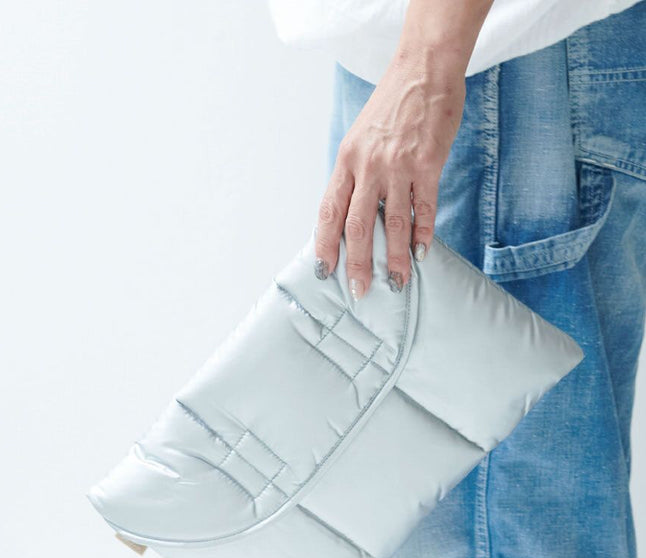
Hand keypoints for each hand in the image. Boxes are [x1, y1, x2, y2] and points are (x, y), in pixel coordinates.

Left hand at [314, 45, 465, 299]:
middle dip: (357, 263)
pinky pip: (424, 206)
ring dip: (395, 257)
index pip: (329, 212)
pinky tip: (422, 253)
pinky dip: (424, 233)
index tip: (324, 271)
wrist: (423, 71)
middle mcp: (368, 167)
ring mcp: (398, 166)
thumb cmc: (390, 107)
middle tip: (360, 291)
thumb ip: (354, 175)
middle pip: (357, 225)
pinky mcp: (428, 163)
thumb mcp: (358, 139)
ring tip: (397, 282)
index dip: (324, 245)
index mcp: (346, 162)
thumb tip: (350, 214)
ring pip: (393, 222)